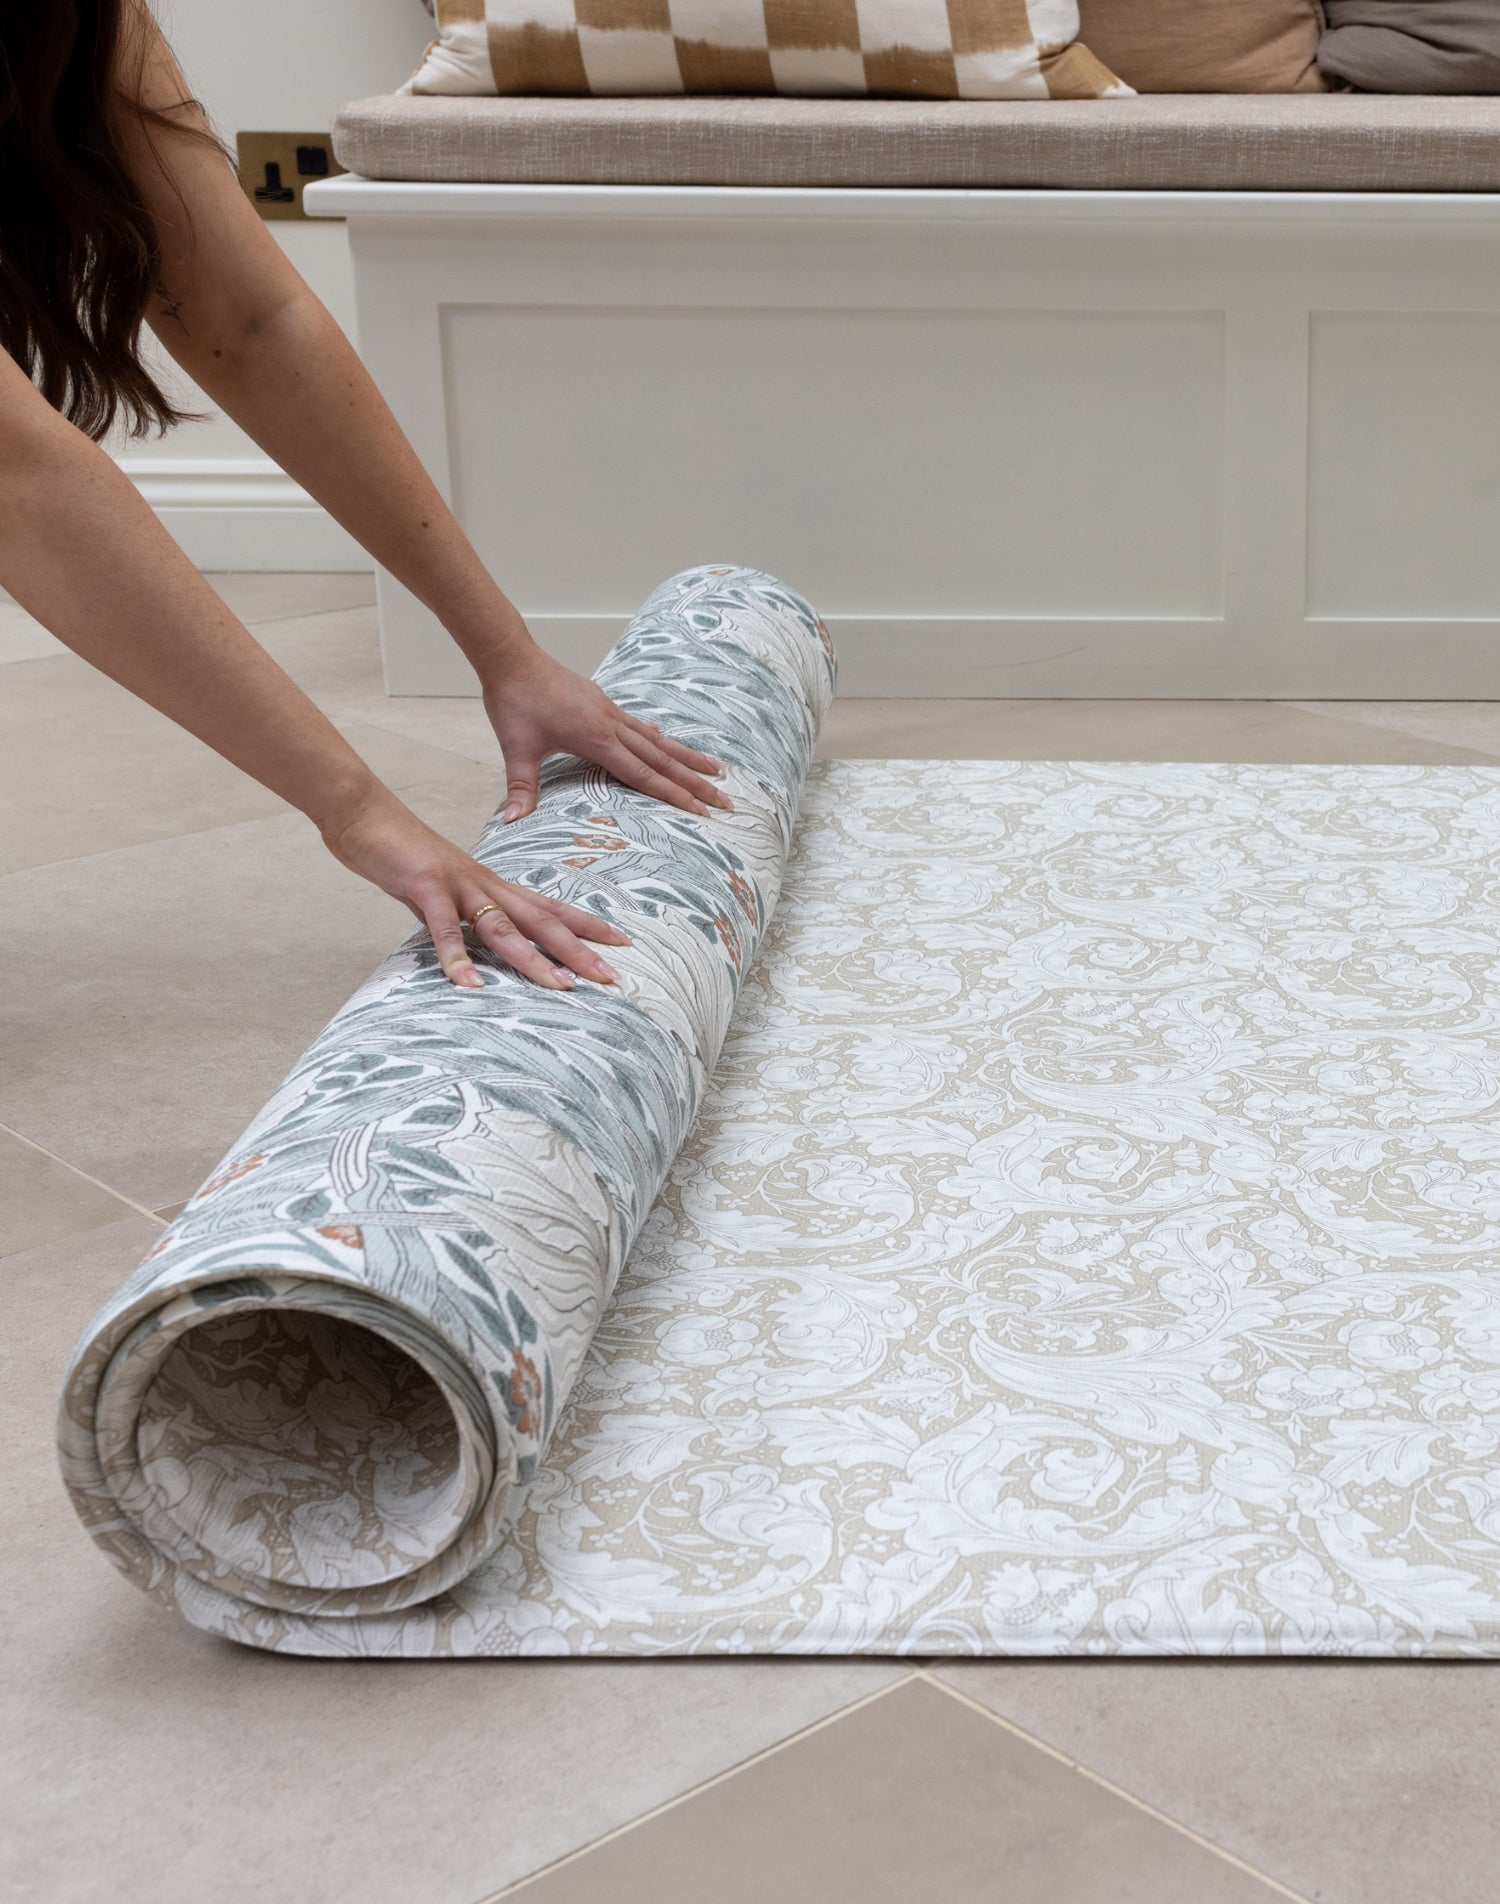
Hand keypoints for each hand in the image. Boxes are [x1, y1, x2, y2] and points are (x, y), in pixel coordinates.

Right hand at [320, 785, 630, 990]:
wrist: (364, 813)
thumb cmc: (403, 854)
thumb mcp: (442, 892)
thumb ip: (463, 919)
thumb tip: (478, 950)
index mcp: (493, 885)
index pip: (550, 907)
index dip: (586, 924)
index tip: (621, 942)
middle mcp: (485, 884)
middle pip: (541, 921)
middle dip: (578, 951)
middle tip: (611, 977)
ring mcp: (457, 884)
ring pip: (503, 926)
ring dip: (533, 960)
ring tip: (561, 988)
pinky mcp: (425, 886)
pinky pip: (442, 926)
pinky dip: (456, 955)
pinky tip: (469, 983)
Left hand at [481, 642, 730, 823]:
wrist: (513, 659)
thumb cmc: (514, 703)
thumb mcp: (515, 749)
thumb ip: (520, 787)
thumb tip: (511, 823)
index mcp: (596, 738)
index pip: (643, 774)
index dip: (672, 794)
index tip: (698, 809)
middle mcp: (612, 724)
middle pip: (662, 759)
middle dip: (694, 782)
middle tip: (723, 799)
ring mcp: (610, 712)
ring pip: (658, 741)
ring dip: (687, 758)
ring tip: (716, 769)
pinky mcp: (603, 704)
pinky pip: (639, 726)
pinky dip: (658, 738)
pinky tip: (666, 740)